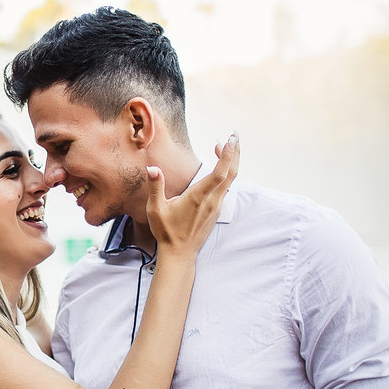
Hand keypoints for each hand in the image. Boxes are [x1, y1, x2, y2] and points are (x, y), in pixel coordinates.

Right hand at [147, 134, 239, 259]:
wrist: (179, 253)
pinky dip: (225, 173)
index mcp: (198, 198)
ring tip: (224, 145)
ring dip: (230, 161)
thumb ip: (155, 187)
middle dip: (235, 153)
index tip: (231, 140)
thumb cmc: (166, 231)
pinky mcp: (216, 210)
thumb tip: (152, 168)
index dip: (227, 156)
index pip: (219, 174)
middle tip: (235, 135)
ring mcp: (216, 206)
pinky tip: (219, 167)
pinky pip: (226, 187)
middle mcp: (211, 201)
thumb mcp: (155, 209)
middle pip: (232, 173)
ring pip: (231, 180)